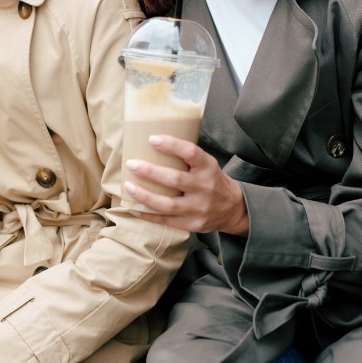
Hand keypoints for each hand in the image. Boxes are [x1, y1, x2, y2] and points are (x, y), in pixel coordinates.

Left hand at [122, 135, 249, 235]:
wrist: (233, 208)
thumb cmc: (211, 180)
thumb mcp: (207, 164)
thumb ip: (186, 156)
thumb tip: (152, 142)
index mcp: (208, 167)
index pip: (191, 153)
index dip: (171, 145)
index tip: (151, 139)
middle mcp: (205, 187)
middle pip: (175, 180)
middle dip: (150, 172)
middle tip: (132, 164)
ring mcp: (199, 208)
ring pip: (168, 204)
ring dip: (145, 196)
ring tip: (128, 187)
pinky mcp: (192, 224)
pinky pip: (166, 220)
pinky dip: (148, 215)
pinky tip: (133, 207)